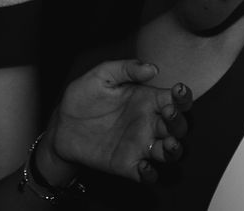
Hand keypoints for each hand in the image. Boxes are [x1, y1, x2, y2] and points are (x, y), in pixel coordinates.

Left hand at [40, 60, 190, 186]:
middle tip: (168, 114)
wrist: (61, 125)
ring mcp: (139, 145)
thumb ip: (126, 68)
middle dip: (179, 121)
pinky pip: (147, 174)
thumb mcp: (102, 75)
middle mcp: (148, 123)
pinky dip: (150, 173)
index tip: (179, 91)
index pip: (174, 99)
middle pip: (177, 126)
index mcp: (147, 99)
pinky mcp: (127, 165)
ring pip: (169, 152)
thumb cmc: (83, 97)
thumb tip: (152, 68)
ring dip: (174, 150)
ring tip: (169, 144)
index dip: (182, 96)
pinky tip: (143, 165)